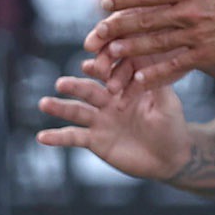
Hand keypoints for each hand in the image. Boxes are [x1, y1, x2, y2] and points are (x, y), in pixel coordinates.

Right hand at [38, 55, 195, 182]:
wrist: (169, 158)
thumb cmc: (172, 126)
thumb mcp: (168, 104)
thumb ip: (157, 83)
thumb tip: (148, 56)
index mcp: (125, 85)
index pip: (109, 72)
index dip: (99, 69)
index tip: (89, 66)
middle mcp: (109, 98)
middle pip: (88, 89)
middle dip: (75, 86)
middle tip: (61, 84)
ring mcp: (100, 118)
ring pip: (77, 110)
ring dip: (59, 107)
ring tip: (44, 104)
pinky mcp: (94, 139)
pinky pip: (73, 136)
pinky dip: (57, 137)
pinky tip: (42, 137)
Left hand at [88, 0, 214, 89]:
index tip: (105, 3)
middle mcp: (191, 13)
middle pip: (147, 20)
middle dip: (119, 27)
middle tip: (97, 33)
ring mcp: (199, 36)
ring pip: (158, 44)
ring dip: (132, 50)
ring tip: (110, 55)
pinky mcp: (209, 54)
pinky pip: (178, 66)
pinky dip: (158, 73)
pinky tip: (141, 79)